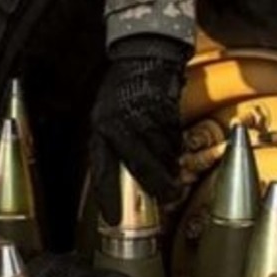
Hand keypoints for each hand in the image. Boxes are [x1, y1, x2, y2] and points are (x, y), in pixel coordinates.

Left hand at [90, 35, 190, 225]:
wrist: (145, 57)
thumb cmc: (123, 90)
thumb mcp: (104, 117)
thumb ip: (110, 146)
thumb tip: (119, 178)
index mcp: (101, 129)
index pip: (102, 171)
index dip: (108, 197)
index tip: (114, 219)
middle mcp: (122, 127)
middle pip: (142, 168)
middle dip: (157, 186)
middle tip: (169, 198)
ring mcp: (147, 121)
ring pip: (162, 157)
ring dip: (168, 167)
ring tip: (170, 169)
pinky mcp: (167, 115)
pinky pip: (173, 142)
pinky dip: (174, 148)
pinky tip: (170, 143)